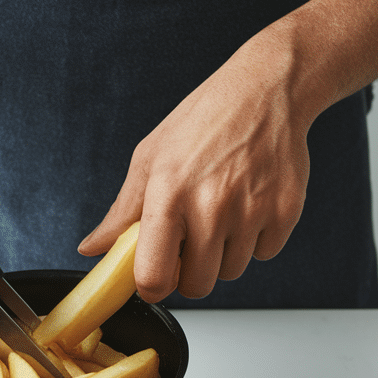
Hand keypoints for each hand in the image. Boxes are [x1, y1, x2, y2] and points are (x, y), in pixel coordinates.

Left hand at [80, 43, 311, 301]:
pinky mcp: (285, 212)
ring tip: (222, 212)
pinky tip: (249, 204)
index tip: (154, 278)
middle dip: (190, 271)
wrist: (266, 90)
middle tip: (190, 239)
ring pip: (231, 272)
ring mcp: (252, 211)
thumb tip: (92, 248)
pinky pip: (264, 254)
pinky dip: (256, 239)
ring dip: (223, 254)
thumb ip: (122, 213)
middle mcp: (211, 206)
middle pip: (197, 285)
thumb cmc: (204, 121)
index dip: (152, 286)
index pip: (154, 277)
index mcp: (169, 194)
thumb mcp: (150, 158)